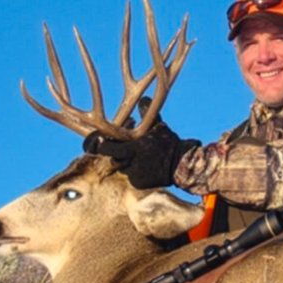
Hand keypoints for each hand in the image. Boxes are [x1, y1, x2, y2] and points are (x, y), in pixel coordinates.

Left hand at [83, 122, 198, 189]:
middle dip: (115, 154)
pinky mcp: (138, 184)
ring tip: (138, 158)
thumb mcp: (157, 127)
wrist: (182, 165)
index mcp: (134, 148)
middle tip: (123, 149)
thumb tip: (143, 98)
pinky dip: (132, 172)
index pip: (107, 148)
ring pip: (121, 168)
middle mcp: (132, 163)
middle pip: (112, 159)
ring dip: (124, 163)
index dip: (101, 145)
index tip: (99, 142)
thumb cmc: (169, 143)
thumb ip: (146, 113)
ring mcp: (135, 175)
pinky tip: (142, 167)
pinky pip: (129, 177)